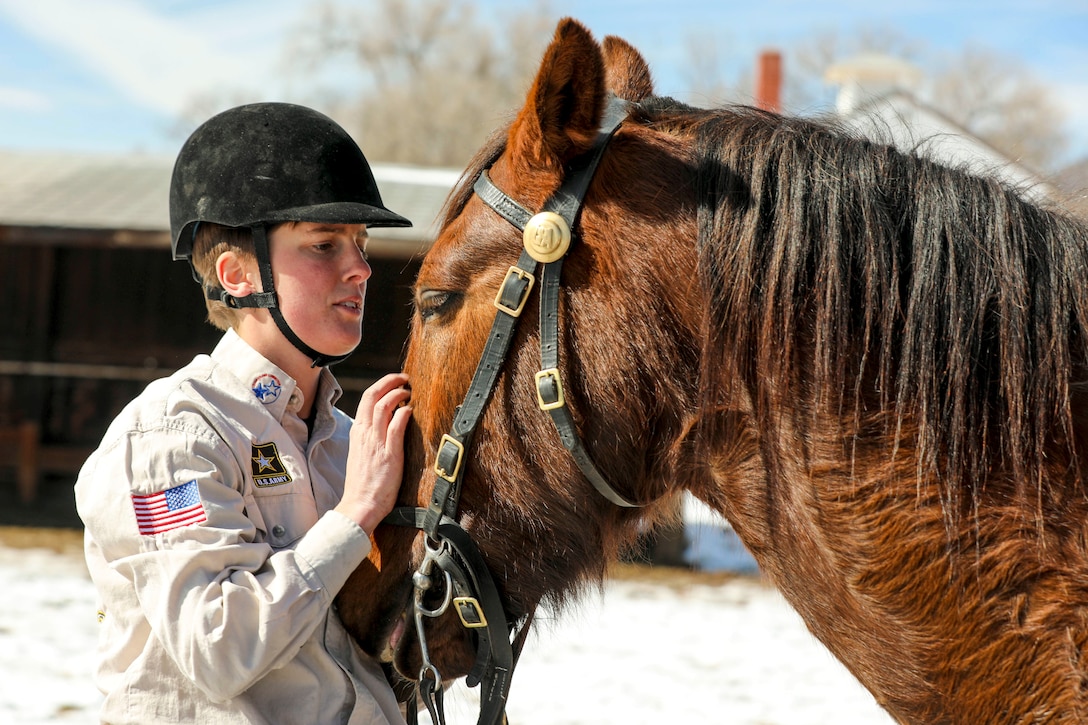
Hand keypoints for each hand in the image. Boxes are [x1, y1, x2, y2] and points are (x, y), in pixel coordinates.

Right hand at [335, 373, 411, 534]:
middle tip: (404, 378)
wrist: (360, 505)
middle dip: (389, 381)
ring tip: (409, 390)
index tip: (395, 382)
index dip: (382, 386)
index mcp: (357, 433)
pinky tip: (411, 409)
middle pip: (372, 395)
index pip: (367, 399)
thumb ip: (372, 438)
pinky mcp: (388, 454)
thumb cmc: (364, 484)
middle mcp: (364, 434)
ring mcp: (375, 443)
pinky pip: (395, 427)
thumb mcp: (363, 454)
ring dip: (398, 394)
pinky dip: (403, 414)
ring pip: (383, 406)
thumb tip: (386, 424)